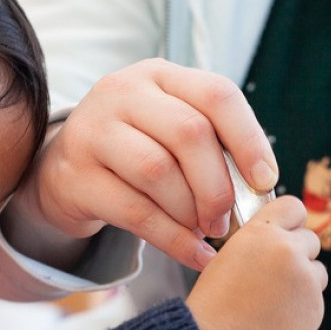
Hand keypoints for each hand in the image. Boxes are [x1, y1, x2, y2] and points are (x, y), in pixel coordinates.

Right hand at [10, 58, 278, 270]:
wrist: (65, 172)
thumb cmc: (137, 152)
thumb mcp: (170, 132)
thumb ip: (213, 146)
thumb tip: (261, 187)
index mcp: (159, 75)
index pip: (215, 94)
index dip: (249, 139)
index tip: (265, 180)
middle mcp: (121, 93)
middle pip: (188, 133)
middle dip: (218, 185)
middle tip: (227, 220)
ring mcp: (92, 131)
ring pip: (158, 171)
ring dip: (191, 212)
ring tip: (204, 232)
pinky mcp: (75, 176)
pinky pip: (135, 211)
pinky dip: (173, 239)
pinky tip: (194, 254)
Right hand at [186, 197, 325, 329]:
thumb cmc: (215, 301)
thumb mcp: (230, 254)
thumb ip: (260, 241)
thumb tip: (280, 239)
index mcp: (263, 232)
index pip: (294, 207)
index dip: (290, 222)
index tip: (287, 232)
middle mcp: (289, 251)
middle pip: (311, 240)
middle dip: (297, 254)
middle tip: (274, 275)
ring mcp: (306, 280)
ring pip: (318, 272)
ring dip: (303, 281)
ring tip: (274, 299)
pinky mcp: (315, 308)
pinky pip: (316, 301)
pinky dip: (302, 308)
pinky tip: (277, 316)